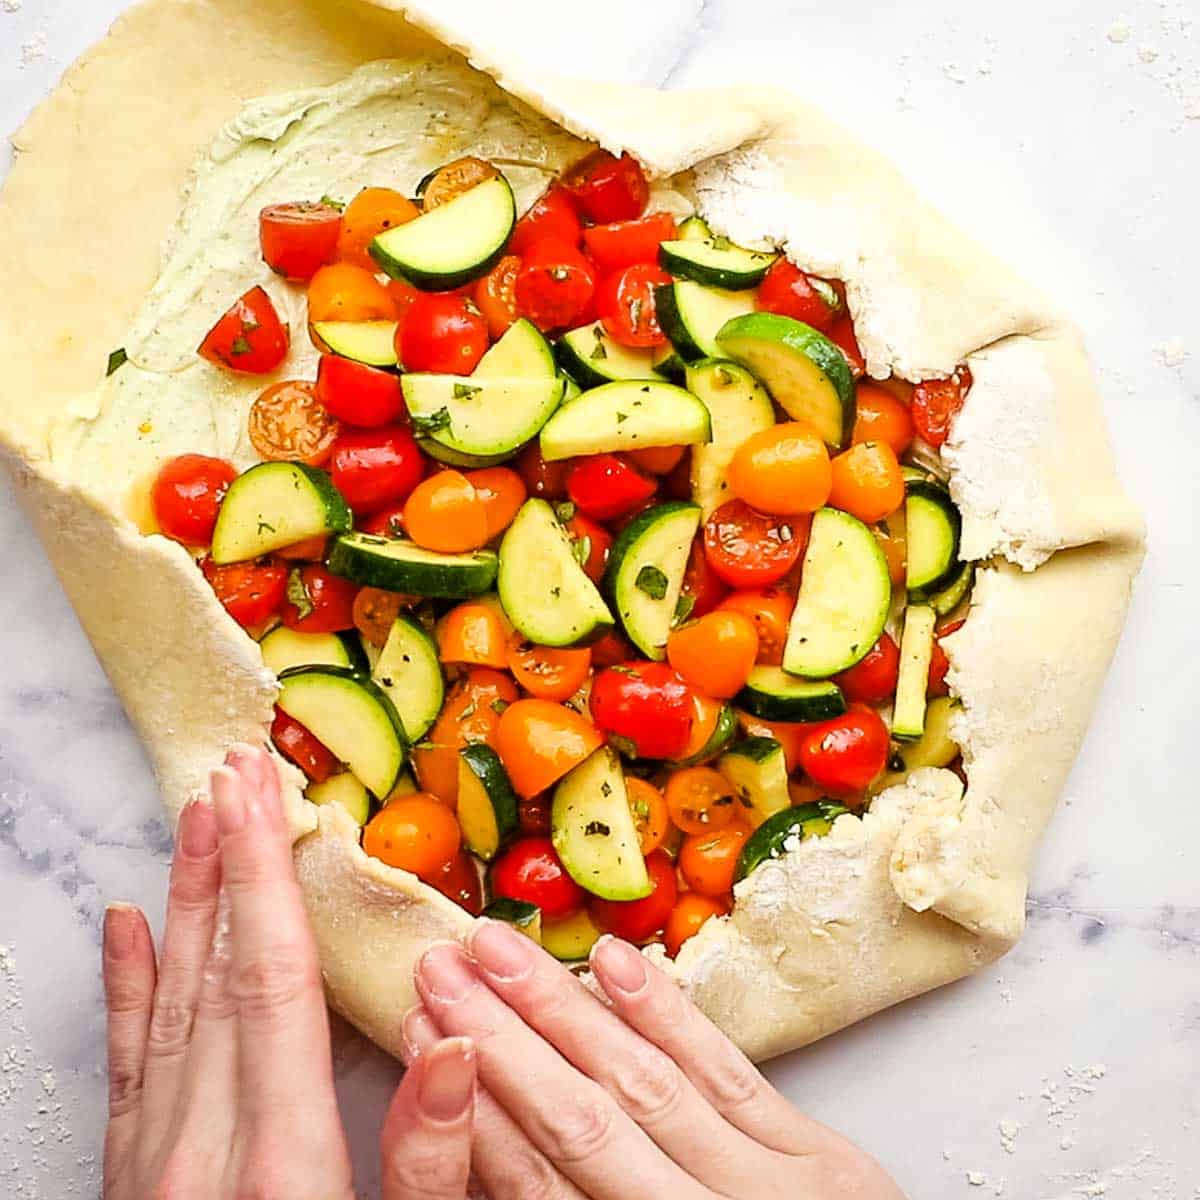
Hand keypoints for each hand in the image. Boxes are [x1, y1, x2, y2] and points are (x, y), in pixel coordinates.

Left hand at [102, 744, 474, 1199]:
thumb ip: (430, 1165)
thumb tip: (457, 1042)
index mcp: (277, 1162)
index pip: (268, 983)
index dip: (264, 882)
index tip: (260, 799)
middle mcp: (200, 1152)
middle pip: (212, 974)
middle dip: (224, 865)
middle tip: (227, 775)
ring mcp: (154, 1167)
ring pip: (166, 1003)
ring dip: (183, 902)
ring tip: (193, 822)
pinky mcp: (134, 1184)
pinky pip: (126, 1065)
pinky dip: (125, 988)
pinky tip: (125, 928)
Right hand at [403, 922, 906, 1199]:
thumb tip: (493, 1141)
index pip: (529, 1189)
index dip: (470, 1107)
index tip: (424, 1034)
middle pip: (574, 1122)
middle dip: (498, 1037)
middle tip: (438, 969)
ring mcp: (761, 1190)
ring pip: (640, 1085)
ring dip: (562, 1007)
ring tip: (499, 948)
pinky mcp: (818, 1160)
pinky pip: (727, 1076)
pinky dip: (666, 1015)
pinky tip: (617, 961)